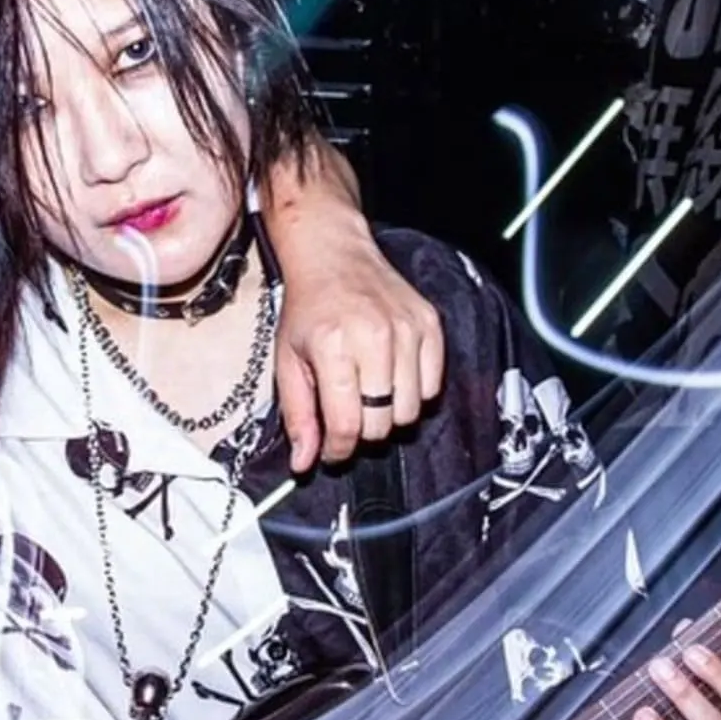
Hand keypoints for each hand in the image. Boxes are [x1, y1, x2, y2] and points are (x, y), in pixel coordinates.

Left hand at [272, 228, 444, 470]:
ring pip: (411, 410)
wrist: (334, 255)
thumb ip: (297, 415)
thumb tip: (304, 464)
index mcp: (333, 346)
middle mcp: (374, 337)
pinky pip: (432, 385)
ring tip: (368, 396)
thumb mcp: (288, 361)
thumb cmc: (307, 309)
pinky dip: (413, 392)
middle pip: (382, 424)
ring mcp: (407, 329)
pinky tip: (391, 377)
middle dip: (362, 433)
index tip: (333, 451)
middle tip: (348, 417)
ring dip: (388, 415)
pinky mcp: (430, 324)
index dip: (340, 450)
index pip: (348, 425)